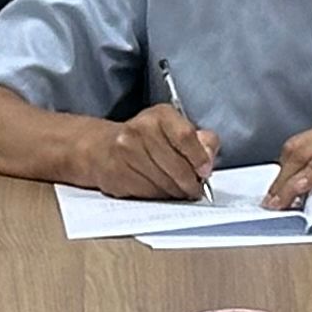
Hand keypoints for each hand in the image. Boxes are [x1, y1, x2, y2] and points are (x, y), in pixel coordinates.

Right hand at [96, 105, 218, 201]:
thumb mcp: (174, 129)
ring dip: (176, 193)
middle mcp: (140, 130)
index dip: (199, 158)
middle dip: (191, 183)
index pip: (186, 136)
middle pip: (177, 166)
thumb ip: (200, 140)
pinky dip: (160, 196)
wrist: (102, 148)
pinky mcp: (118, 173)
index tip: (205, 171)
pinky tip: (161, 191)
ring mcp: (126, 152)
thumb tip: (209, 154)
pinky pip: (148, 193)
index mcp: (160, 115)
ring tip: (179, 191)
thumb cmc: (145, 140)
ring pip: (164, 183)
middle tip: (195, 189)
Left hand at [265, 119, 311, 209]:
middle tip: (270, 201)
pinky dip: (307, 180)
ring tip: (277, 203)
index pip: (298, 147)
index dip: (282, 170)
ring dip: (286, 183)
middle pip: (294, 150)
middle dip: (278, 177)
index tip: (274, 192)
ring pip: (304, 157)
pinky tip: (297, 192)